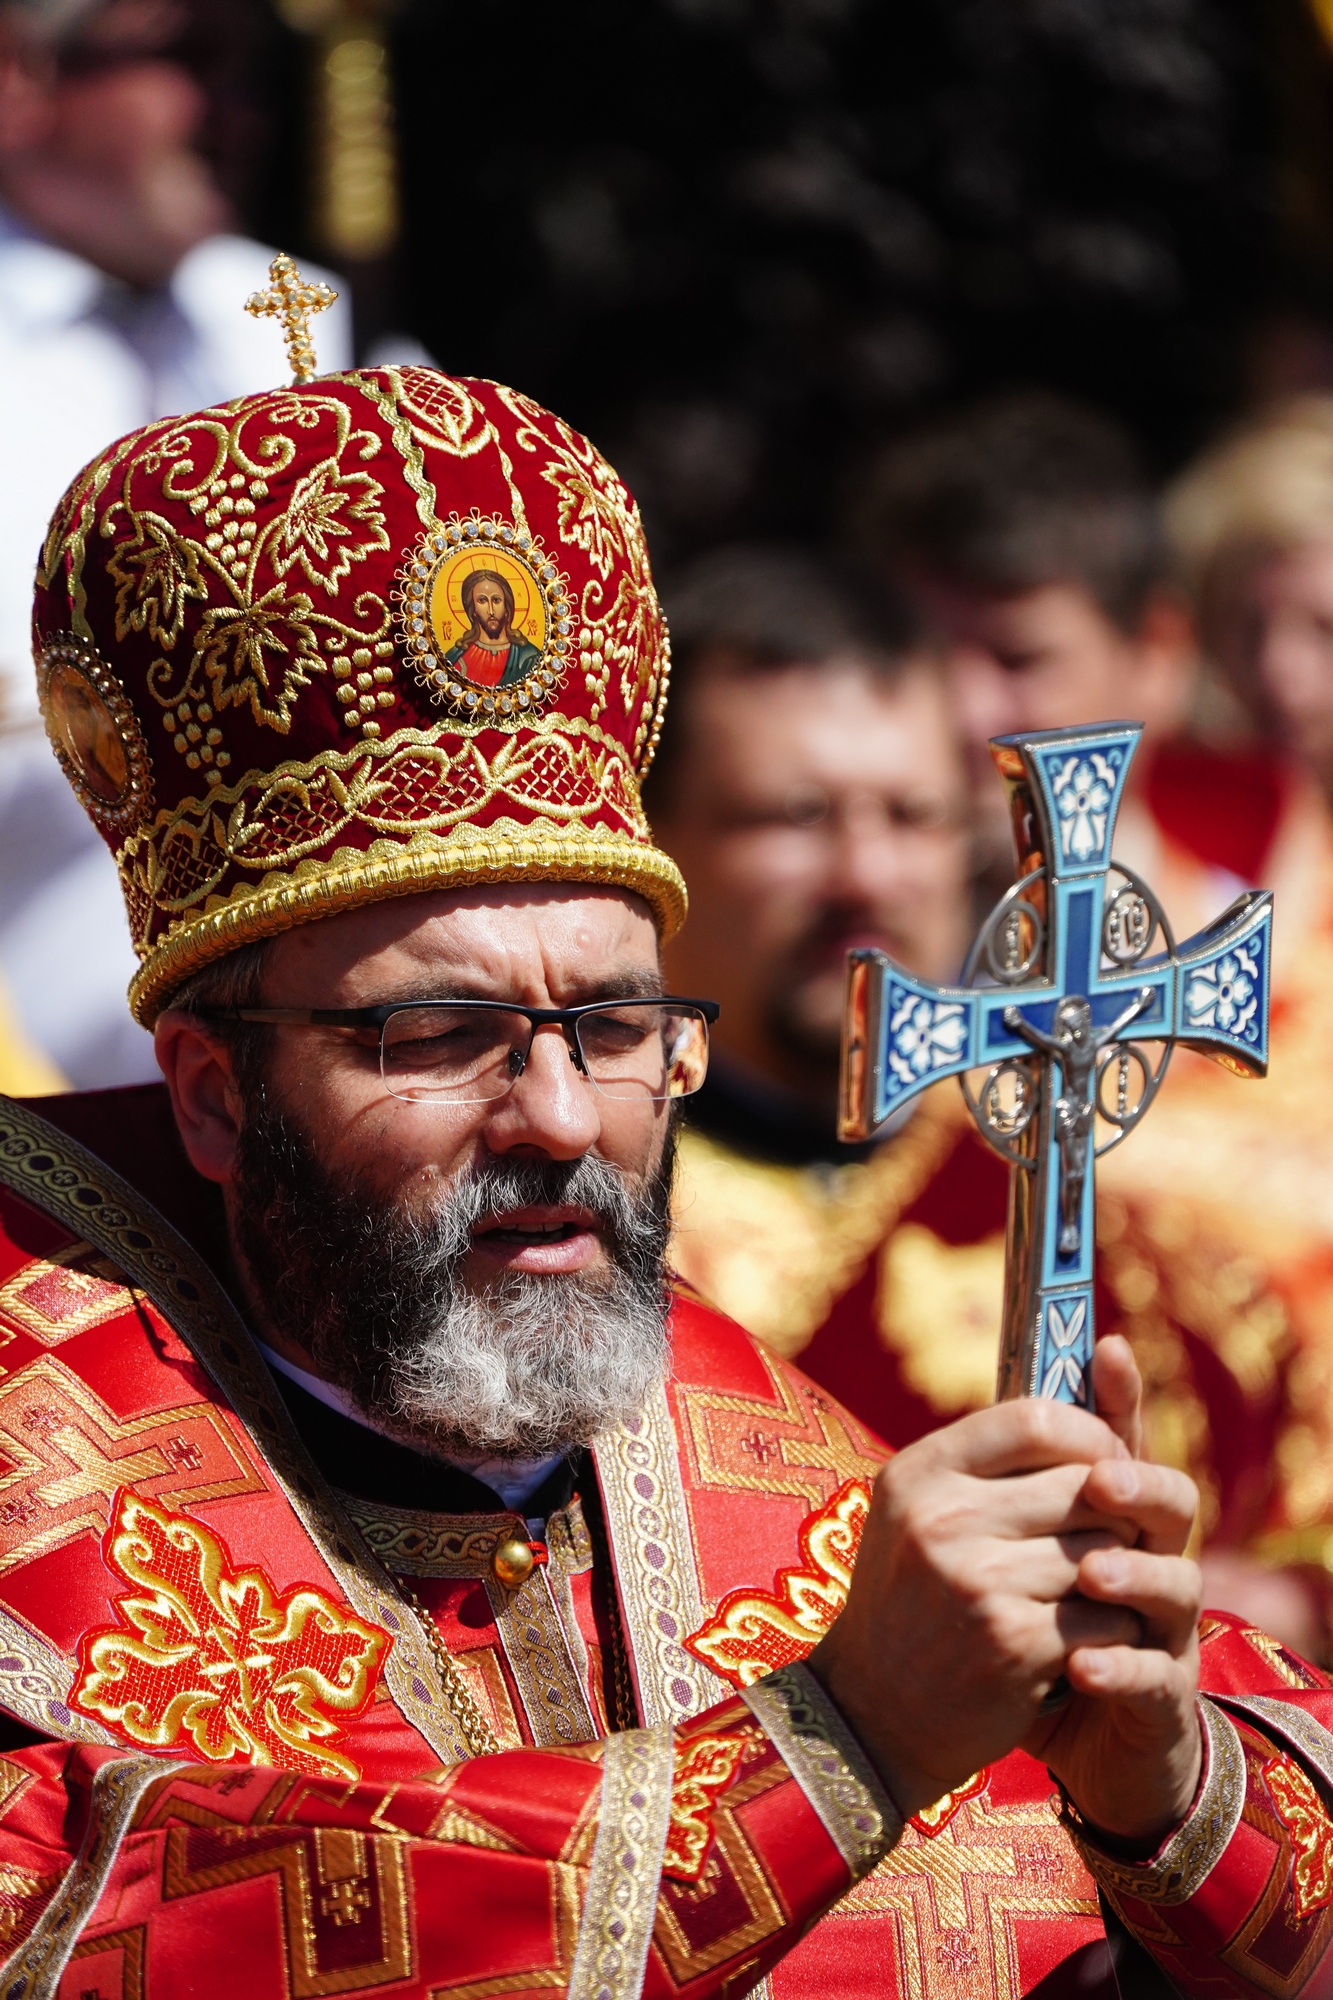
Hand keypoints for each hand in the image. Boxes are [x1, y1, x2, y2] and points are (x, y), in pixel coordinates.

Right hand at [808, 1338, 1201, 1843]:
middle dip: (1117, 1511)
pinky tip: (1088, 1641)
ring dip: (1119, 1575)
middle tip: (1117, 1536)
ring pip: (1103, 1552)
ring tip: (1096, 1591)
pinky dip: (1113, 1630)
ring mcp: (977, 1582)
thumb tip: (1083, 1411)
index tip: (1107, 1461)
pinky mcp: (1015, 1643)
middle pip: (1082, 1485)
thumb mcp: (916, 1514)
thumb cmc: (909, 1602)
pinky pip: (1106, 1615)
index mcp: (919, 1474)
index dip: (1088, 1435)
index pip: (1032, 1417)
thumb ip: (983, 1465)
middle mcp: (942, 1519)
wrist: (872, 1717)